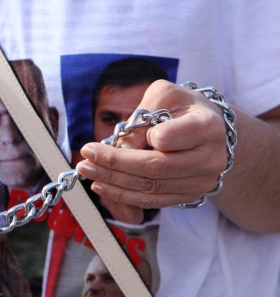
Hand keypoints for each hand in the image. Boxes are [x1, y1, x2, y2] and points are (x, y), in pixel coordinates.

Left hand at [76, 80, 227, 223]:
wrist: (211, 129)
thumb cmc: (182, 106)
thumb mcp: (164, 95)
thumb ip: (143, 114)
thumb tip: (122, 147)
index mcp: (207, 126)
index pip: (165, 138)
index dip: (140, 137)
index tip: (117, 133)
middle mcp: (210, 158)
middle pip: (154, 167)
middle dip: (114, 164)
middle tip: (85, 159)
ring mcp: (202, 181)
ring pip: (150, 188)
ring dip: (113, 181)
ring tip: (87, 171)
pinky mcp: (189, 196)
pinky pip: (152, 201)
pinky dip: (124, 196)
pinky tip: (102, 187)